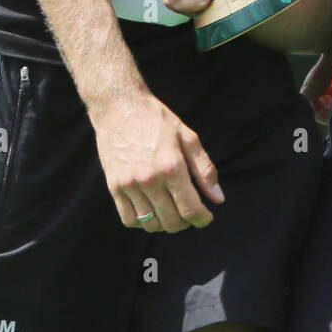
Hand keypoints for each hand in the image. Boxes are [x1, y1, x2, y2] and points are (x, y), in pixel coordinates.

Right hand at [89, 89, 223, 232]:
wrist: (120, 107)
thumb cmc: (158, 120)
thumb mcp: (188, 137)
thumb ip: (204, 169)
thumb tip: (218, 198)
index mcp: (172, 167)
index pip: (190, 208)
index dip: (202, 218)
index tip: (206, 217)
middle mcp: (150, 180)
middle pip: (171, 221)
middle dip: (186, 222)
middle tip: (190, 212)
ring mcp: (129, 185)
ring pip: (150, 224)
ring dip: (165, 224)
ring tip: (172, 211)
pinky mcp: (114, 187)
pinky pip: (129, 219)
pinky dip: (143, 222)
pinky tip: (152, 210)